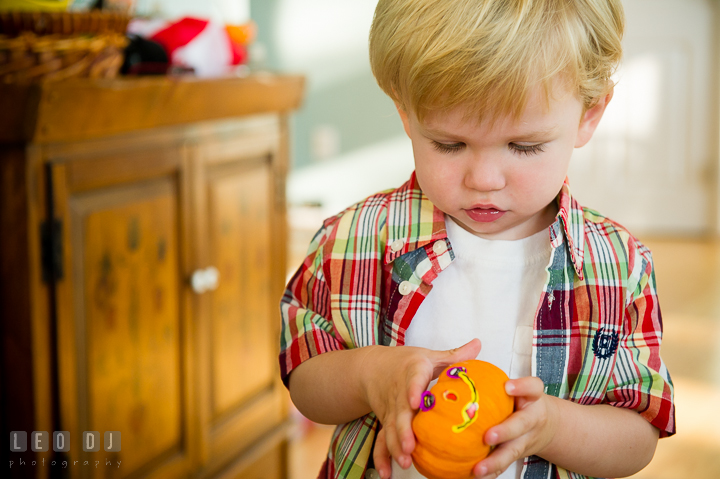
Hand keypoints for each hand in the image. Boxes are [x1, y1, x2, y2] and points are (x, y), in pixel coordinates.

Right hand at [367, 339, 481, 478]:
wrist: (371, 368)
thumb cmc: (405, 362)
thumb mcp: (429, 355)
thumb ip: (455, 355)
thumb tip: (479, 344)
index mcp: (412, 372)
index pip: (412, 381)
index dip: (413, 391)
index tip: (415, 402)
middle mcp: (399, 394)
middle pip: (399, 413)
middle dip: (403, 431)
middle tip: (411, 446)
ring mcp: (390, 411)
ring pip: (389, 430)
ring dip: (395, 447)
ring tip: (405, 462)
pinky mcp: (385, 422)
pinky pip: (381, 441)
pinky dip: (383, 457)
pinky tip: (388, 473)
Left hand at [472, 377, 558, 478]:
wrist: (545, 425)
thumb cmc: (522, 400)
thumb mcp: (516, 386)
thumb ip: (493, 378)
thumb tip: (457, 363)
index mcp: (531, 398)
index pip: (533, 388)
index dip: (522, 387)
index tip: (508, 387)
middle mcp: (531, 419)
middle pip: (521, 425)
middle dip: (505, 432)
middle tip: (488, 437)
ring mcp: (525, 440)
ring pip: (512, 452)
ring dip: (495, 462)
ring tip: (477, 469)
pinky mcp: (517, 454)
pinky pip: (504, 466)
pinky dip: (490, 474)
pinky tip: (474, 476)